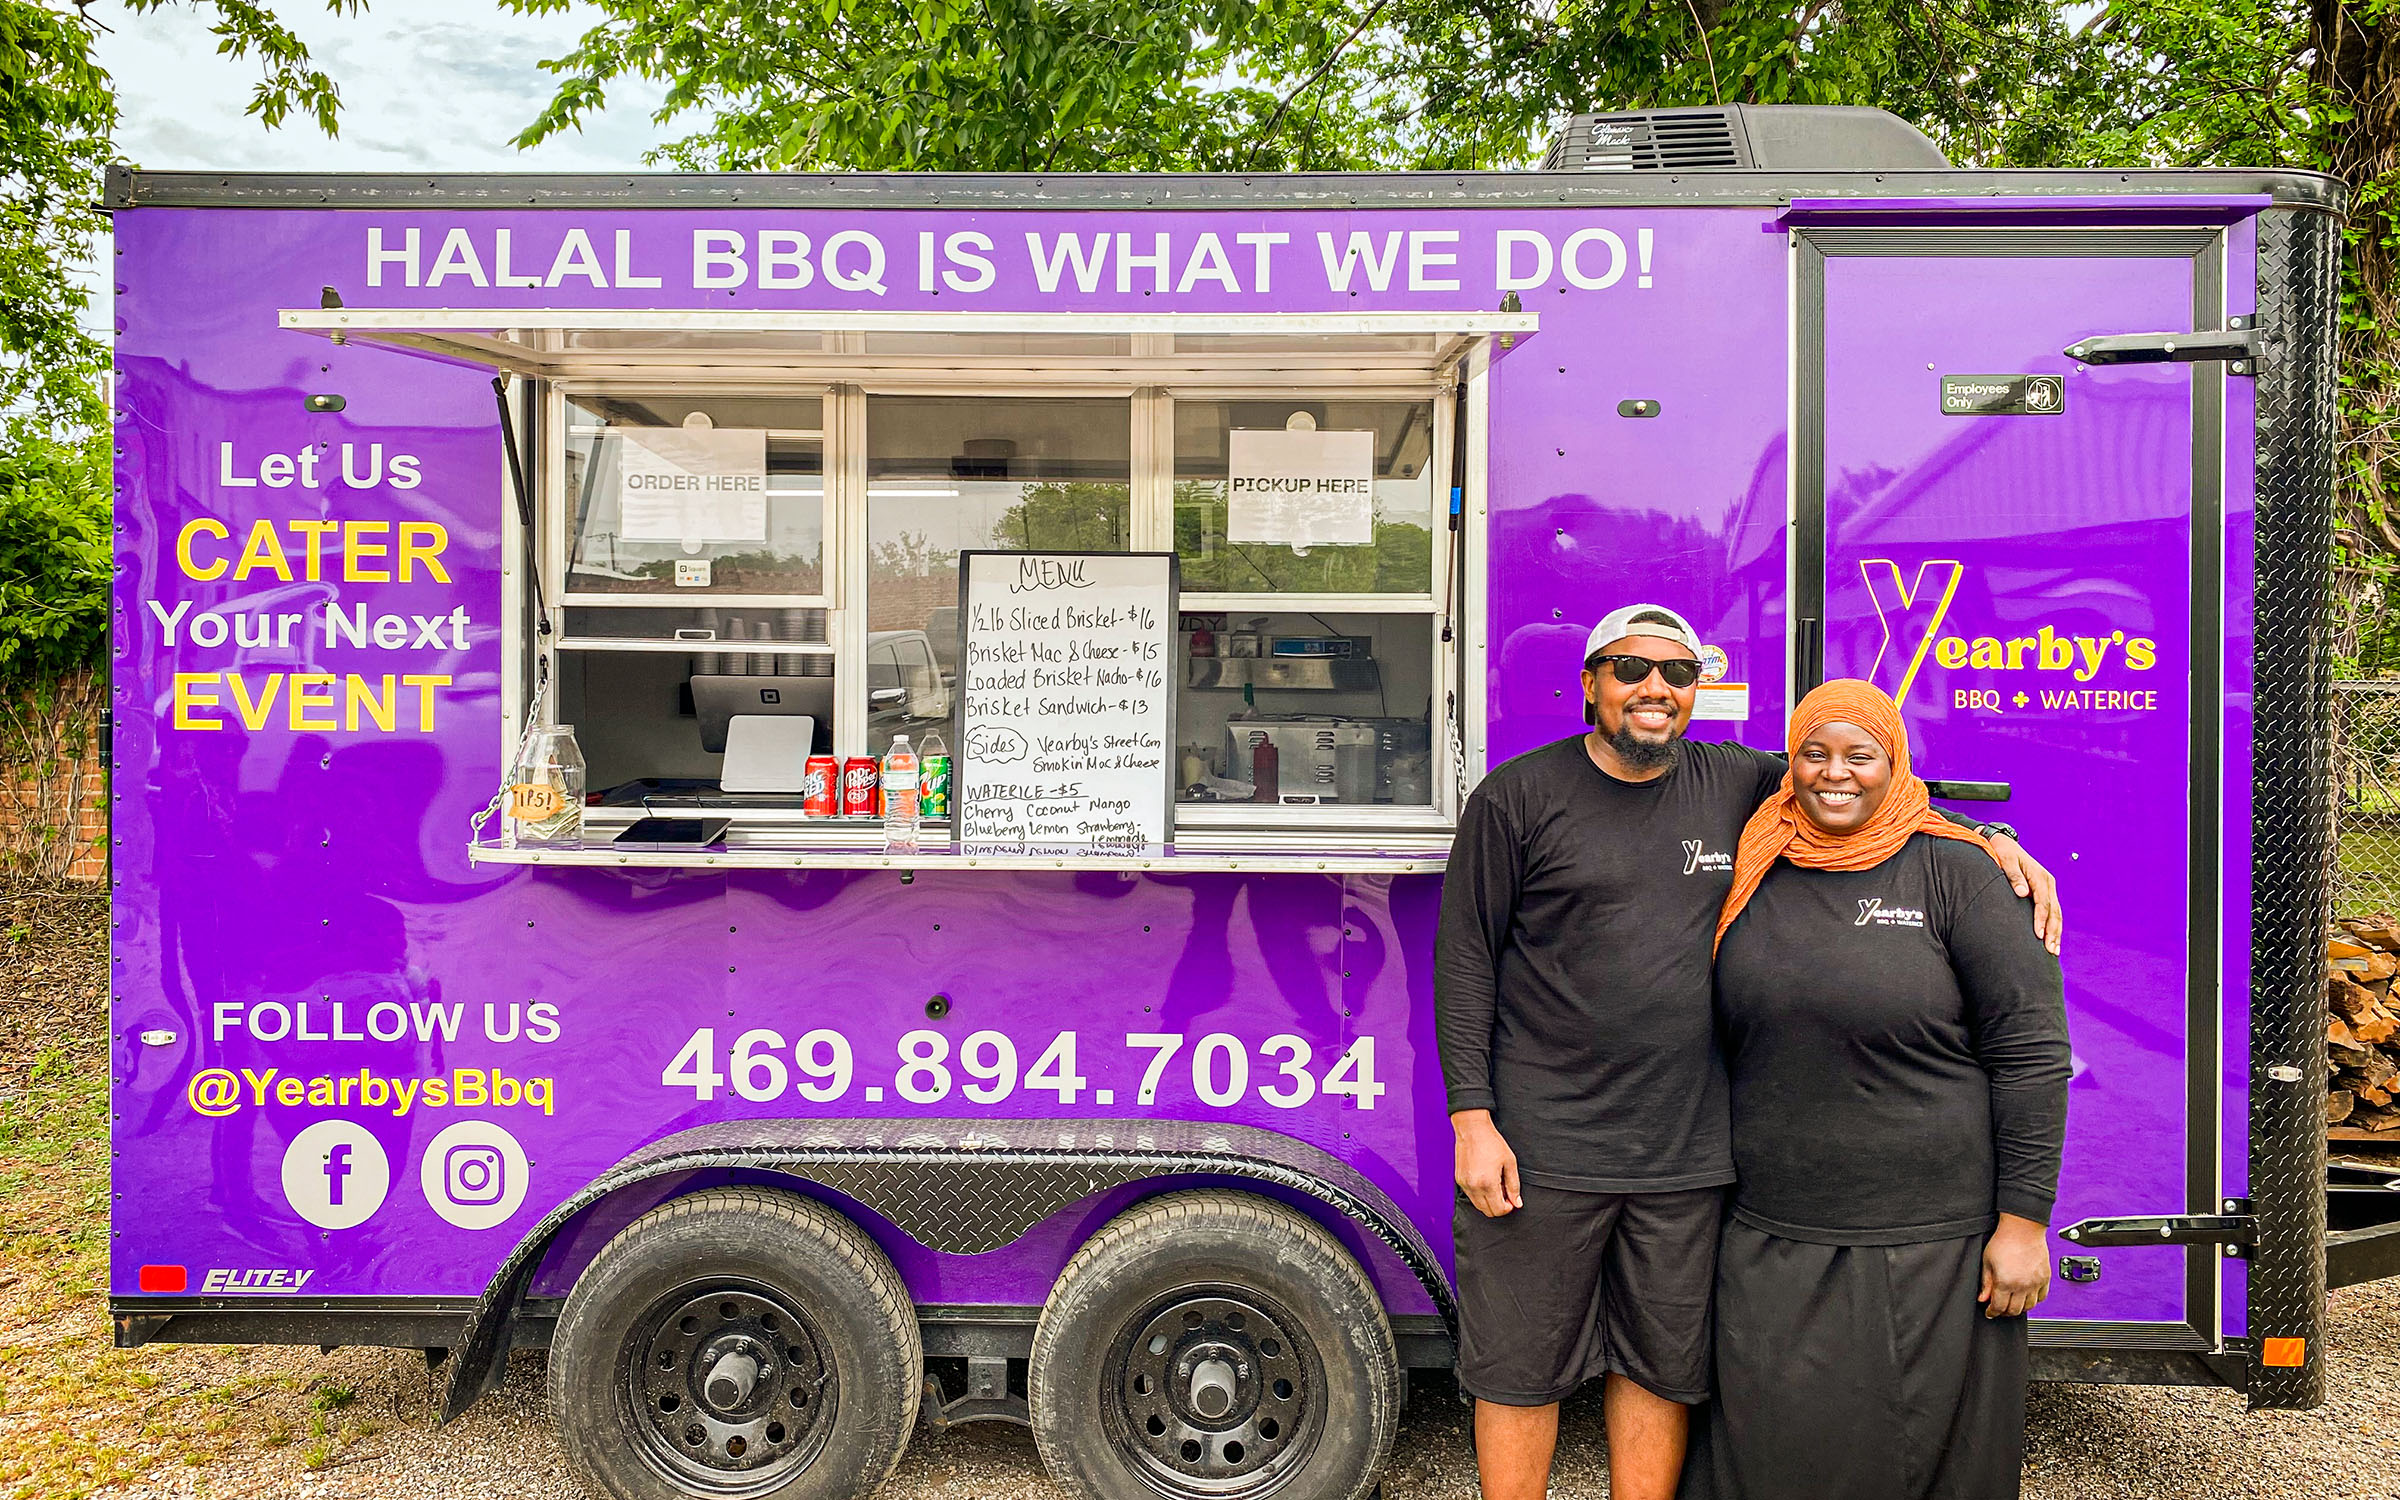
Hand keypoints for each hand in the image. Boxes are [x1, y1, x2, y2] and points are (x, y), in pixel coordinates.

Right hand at [1452, 1110, 1521, 1217]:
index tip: (1511, 1199)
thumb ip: (1514, 1185)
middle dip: (1498, 1206)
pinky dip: (1479, 1194)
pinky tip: (1485, 1180)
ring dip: (1489, 1201)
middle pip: (1488, 1211)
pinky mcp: (1459, 1180)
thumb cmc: (1491, 1143)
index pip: (1499, 1210)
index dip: (1508, 1207)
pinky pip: (1470, 1196)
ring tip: (1495, 1184)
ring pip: (1478, 1206)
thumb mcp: (1509, 1163)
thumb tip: (1517, 1202)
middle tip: (1504, 1191)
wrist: (1472, 1130)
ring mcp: (1464, 1184)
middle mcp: (1474, 1187)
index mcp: (1488, 1183)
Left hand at [1979, 1213, 2052, 1317]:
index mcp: (2005, 1282)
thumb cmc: (2004, 1240)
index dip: (1992, 1312)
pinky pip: (2042, 1297)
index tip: (1989, 1312)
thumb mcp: (1987, 1262)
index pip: (1999, 1307)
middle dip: (2005, 1312)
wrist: (2023, 1228)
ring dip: (2020, 1308)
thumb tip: (1983, 1298)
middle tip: (1999, 1308)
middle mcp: (2022, 1285)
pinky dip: (2034, 1301)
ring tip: (2012, 1303)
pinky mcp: (2045, 1278)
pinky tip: (2027, 1297)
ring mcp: (2036, 1283)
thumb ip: (1986, 1283)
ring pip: (2029, 1307)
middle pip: (2014, 1310)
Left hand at [1985, 832, 2062, 955]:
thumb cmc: (2002, 852)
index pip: (2043, 901)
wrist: (2003, 843)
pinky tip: (2052, 939)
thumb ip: (2013, 876)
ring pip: (2056, 913)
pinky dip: (2053, 926)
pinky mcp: (2044, 892)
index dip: (2041, 919)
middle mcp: (2047, 882)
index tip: (2038, 934)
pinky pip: (2052, 911)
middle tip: (2051, 950)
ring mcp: (2048, 887)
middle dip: (2053, 931)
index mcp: (2039, 876)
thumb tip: (2022, 893)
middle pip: (2054, 910)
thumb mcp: (2005, 860)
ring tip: (2054, 950)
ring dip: (2056, 932)